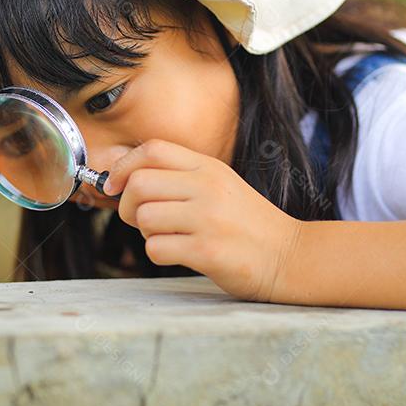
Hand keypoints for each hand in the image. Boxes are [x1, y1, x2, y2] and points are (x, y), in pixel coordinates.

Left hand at [102, 139, 302, 301]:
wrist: (291, 256)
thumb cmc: (248, 224)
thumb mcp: (221, 185)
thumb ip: (182, 177)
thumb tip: (125, 177)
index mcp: (209, 167)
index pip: (152, 149)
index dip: (123, 166)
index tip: (114, 186)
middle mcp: (208, 187)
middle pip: (139, 183)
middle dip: (127, 206)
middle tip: (141, 220)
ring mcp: (208, 218)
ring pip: (143, 216)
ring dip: (146, 232)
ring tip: (169, 236)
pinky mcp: (208, 250)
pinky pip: (156, 248)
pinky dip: (159, 254)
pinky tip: (180, 253)